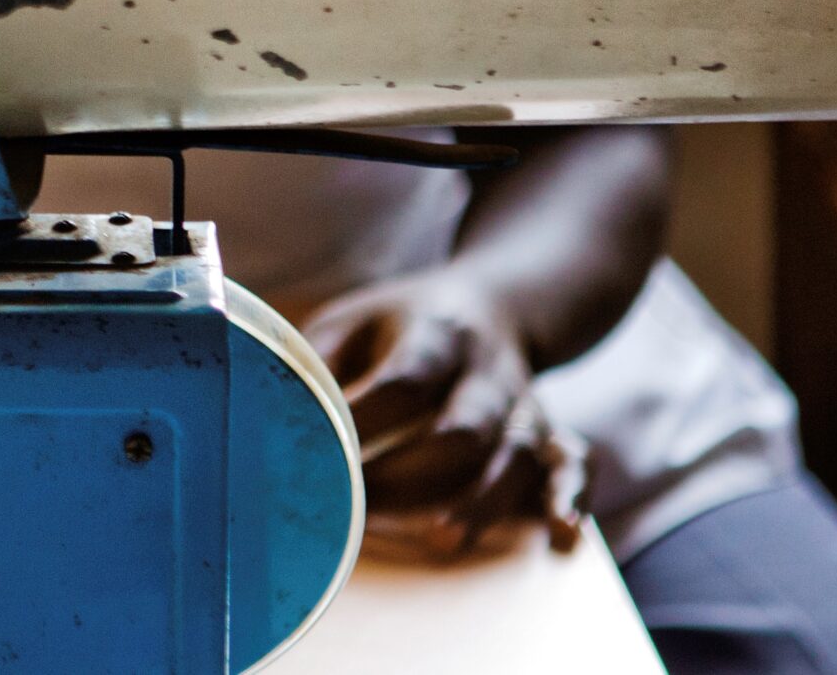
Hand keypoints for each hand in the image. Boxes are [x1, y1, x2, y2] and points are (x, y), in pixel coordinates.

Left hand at [304, 268, 589, 557]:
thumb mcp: (353, 319)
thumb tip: (261, 412)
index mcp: (434, 331)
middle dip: (411, 475)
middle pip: (461, 427)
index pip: (402, 382)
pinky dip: (570, 497)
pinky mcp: (549, 431)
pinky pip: (575, 463)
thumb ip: (317, 363)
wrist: (500, 300)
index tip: (314, 460)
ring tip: (441, 537)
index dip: (361, 423)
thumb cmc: (404, 322)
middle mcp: (486, 369)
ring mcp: (523, 403)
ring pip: (515, 454)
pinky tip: (561, 534)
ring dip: (481, 500)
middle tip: (358, 513)